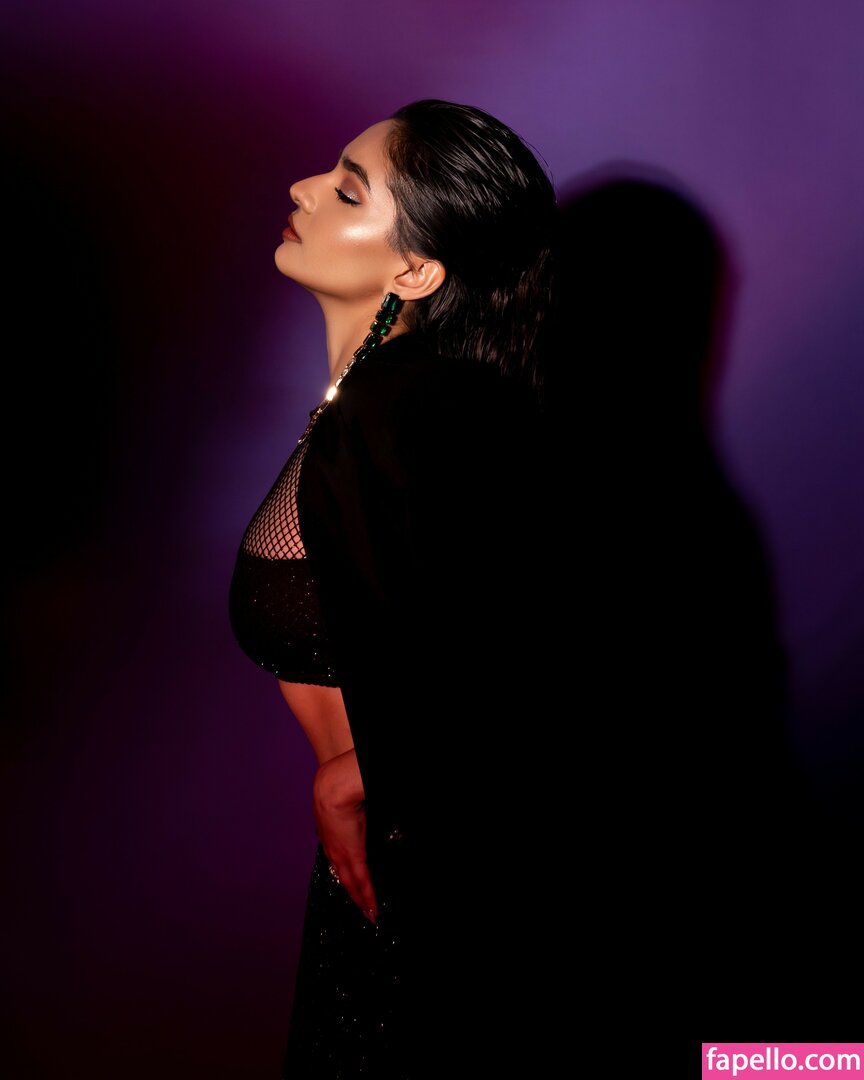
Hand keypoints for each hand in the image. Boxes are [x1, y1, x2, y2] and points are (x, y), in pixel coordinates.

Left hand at [313, 748, 377, 923]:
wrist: (333, 788)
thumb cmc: (336, 790)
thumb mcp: (336, 806)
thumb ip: (343, 815)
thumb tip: (350, 816)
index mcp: (328, 839)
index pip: (337, 865)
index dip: (345, 878)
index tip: (352, 889)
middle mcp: (332, 851)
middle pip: (343, 880)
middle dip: (353, 897)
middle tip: (363, 912)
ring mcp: (342, 855)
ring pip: (352, 885)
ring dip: (361, 901)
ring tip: (370, 915)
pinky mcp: (353, 855)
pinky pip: (362, 882)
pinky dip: (368, 897)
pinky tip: (373, 908)